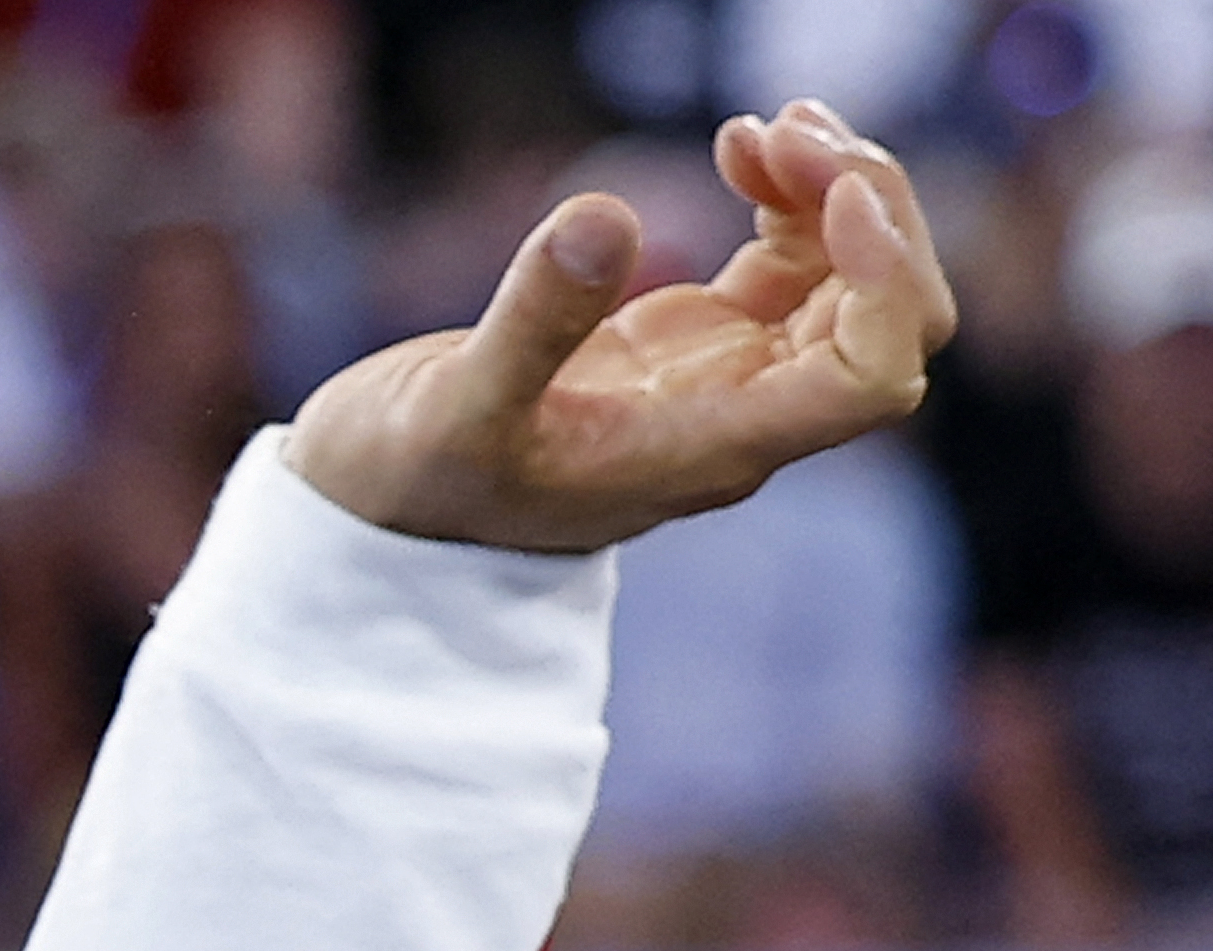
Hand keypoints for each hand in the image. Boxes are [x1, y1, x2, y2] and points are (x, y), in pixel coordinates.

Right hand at [288, 107, 944, 557]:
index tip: (833, 194)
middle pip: (888, 320)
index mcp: (707, 448)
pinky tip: (739, 146)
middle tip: (790, 131)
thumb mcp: (448, 411)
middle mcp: (740, 417)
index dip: (883, 280)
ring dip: (838, 187)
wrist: (372, 513)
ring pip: (854, 281)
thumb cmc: (407, 487)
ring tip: (761, 126)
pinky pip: (798, 261)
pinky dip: (796, 196)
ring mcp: (728, 377)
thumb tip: (607, 215)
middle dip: (872, 210)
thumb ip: (530, 324)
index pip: (870, 377)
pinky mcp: (698, 341)